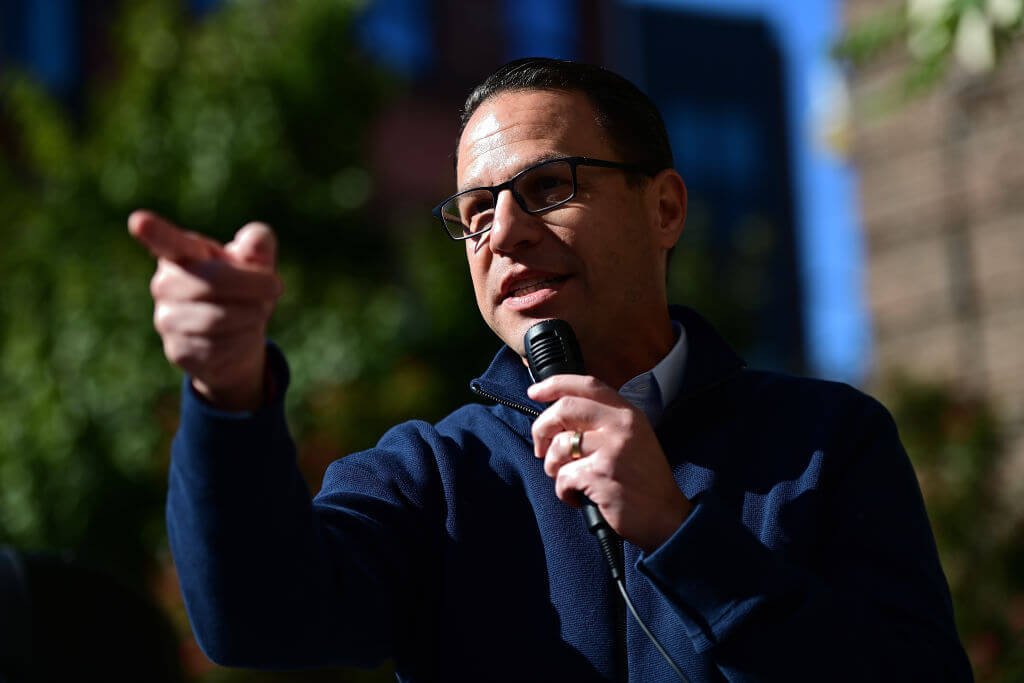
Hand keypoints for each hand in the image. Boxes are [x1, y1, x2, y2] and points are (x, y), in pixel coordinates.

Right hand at [128, 210, 282, 410]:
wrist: (234, 340)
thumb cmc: (243, 289)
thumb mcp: (255, 261)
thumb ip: (258, 243)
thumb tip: (256, 243)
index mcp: (182, 253)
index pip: (166, 241)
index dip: (154, 232)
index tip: (139, 221)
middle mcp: (166, 284)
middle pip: (216, 280)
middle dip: (256, 285)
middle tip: (275, 287)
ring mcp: (167, 319)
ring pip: (222, 317)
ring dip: (253, 313)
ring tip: (254, 311)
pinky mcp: (178, 350)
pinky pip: (222, 345)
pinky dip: (244, 340)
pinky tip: (238, 335)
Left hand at [528, 375, 692, 552]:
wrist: (666, 517)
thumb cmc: (644, 480)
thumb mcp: (633, 438)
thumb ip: (602, 423)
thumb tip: (558, 417)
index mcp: (627, 414)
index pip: (587, 385)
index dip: (555, 385)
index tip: (535, 392)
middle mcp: (621, 425)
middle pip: (565, 408)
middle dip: (542, 428)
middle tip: (541, 448)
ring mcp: (611, 449)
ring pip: (559, 445)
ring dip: (552, 466)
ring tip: (566, 479)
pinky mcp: (600, 475)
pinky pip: (563, 476)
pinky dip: (563, 491)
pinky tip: (578, 498)